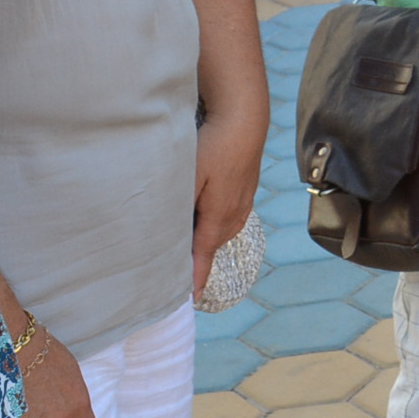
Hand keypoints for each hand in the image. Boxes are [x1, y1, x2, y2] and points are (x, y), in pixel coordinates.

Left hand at [191, 107, 260, 293]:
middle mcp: (234, 213)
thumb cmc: (213, 144)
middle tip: (182, 276)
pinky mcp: (247, 189)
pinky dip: (218, 227)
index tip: (190, 298)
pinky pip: (231, 218)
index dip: (196, 276)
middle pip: (213, 245)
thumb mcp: (189, 175)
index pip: (203, 254)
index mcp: (218, 214)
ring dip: (209, 243)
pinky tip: (211, 220)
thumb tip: (172, 231)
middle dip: (201, 262)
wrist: (245, 119)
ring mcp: (243, 201)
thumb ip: (181, 204)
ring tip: (193, 251)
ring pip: (223, 231)